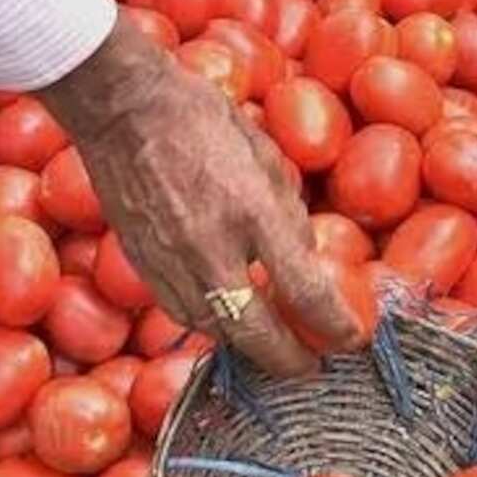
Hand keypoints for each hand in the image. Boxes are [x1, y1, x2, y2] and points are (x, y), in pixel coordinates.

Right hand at [40, 16, 364, 376]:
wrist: (124, 109)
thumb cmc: (202, 119)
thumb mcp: (266, 156)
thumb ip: (287, 215)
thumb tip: (303, 259)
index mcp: (253, 212)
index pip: (305, 291)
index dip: (335, 325)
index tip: (351, 338)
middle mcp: (212, 248)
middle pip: (256, 334)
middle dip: (289, 360)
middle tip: (311, 367)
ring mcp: (172, 263)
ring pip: (215, 331)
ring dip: (248, 346)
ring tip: (272, 347)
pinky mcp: (142, 267)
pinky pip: (182, 313)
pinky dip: (211, 324)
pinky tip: (227, 318)